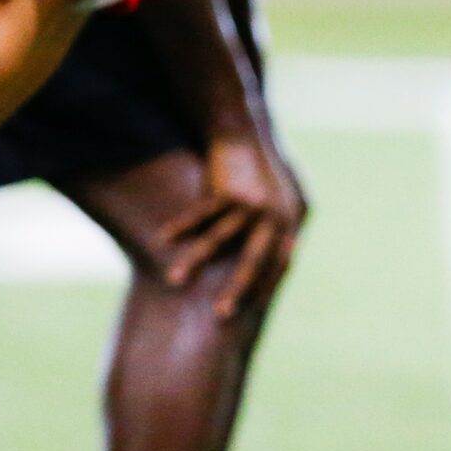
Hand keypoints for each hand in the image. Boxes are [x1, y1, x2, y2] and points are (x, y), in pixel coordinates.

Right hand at [158, 134, 305, 319]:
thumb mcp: (282, 199)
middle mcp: (273, 216)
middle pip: (253, 261)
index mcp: (288, 222)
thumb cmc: (261, 171)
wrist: (245, 133)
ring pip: (218, 240)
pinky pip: (200, 215)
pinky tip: (162, 239)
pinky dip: (179, 228)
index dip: (264, 289)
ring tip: (174, 281)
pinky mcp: (227, 190)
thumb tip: (287, 257)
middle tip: (220, 316)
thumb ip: (282, 229)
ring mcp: (249, 203)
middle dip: (236, 290)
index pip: (278, 266)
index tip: (250, 314)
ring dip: (194, 261)